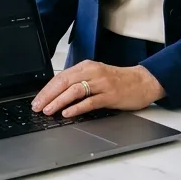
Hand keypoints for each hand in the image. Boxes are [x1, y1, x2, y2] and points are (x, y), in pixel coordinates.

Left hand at [30, 60, 166, 118]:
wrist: (143, 81)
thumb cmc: (118, 80)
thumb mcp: (95, 76)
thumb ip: (78, 82)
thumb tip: (56, 95)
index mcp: (86, 66)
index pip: (60, 77)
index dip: (46, 90)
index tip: (36, 100)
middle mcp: (92, 72)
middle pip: (64, 82)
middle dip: (48, 96)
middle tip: (37, 107)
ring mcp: (102, 83)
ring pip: (75, 90)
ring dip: (59, 101)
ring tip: (49, 111)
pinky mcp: (110, 95)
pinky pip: (90, 101)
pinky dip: (77, 107)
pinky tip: (68, 113)